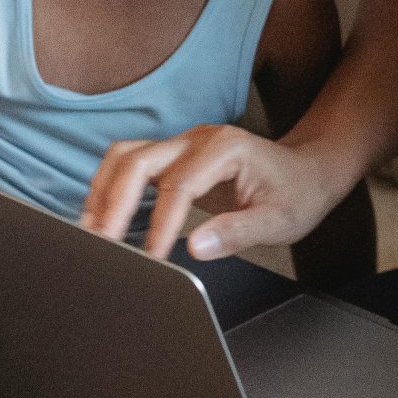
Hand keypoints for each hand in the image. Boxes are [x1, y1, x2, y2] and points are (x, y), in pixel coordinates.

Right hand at [80, 124, 345, 261]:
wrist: (308, 172)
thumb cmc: (297, 194)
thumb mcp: (279, 221)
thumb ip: (238, 232)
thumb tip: (195, 248)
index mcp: (224, 149)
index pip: (177, 186)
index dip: (160, 225)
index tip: (149, 258)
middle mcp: (197, 139)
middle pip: (136, 160)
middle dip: (112, 203)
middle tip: (99, 245)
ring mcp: (182, 145)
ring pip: (125, 157)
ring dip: (103, 192)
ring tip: (90, 233)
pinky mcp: (174, 158)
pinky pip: (131, 166)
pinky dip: (111, 190)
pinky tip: (103, 220)